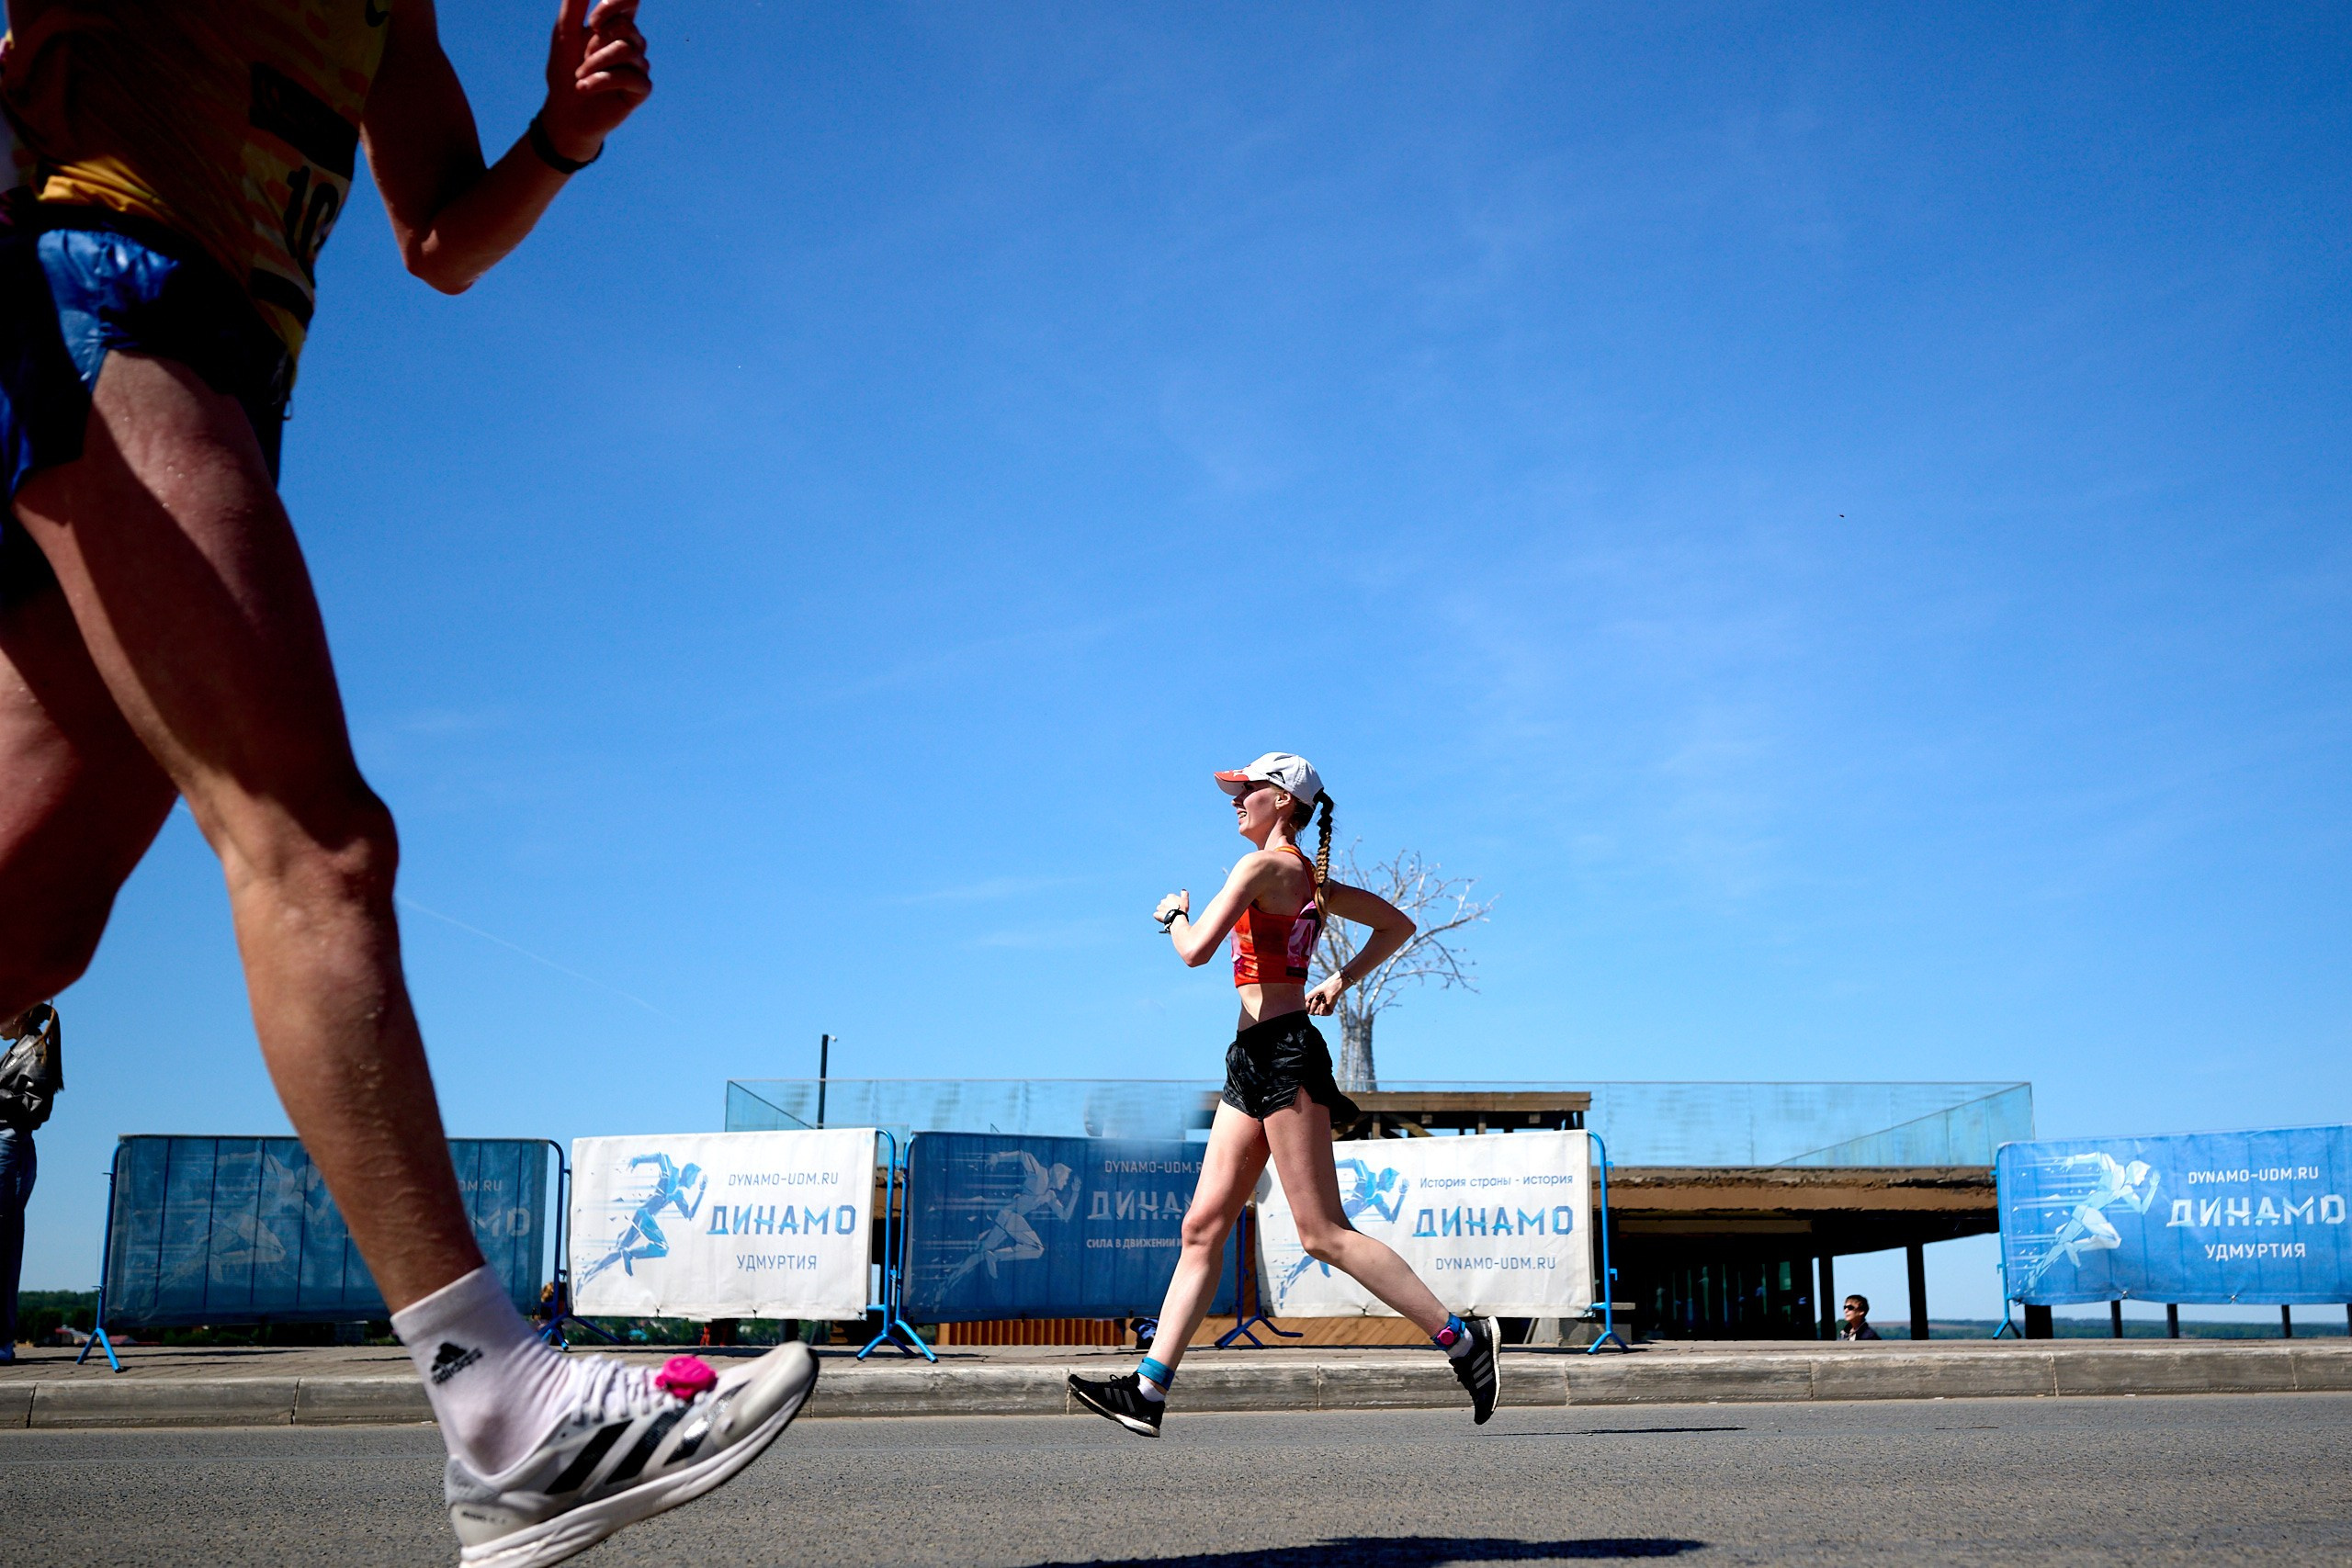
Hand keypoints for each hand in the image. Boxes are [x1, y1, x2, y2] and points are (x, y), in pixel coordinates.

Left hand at [541, 0, 651, 163]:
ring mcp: (639, 66)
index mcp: (616, 26)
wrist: (565, 112)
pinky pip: (629, 77)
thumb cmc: (565, 71)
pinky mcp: (641, 89)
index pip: (630, 1)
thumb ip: (574, 6)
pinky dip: (601, 82)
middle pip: (626, 27)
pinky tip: (584, 89)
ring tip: (579, 77)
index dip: (615, 4)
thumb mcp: (564, 33)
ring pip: (626, 51)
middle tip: (582, 58)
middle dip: (596, 42)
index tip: (593, 22)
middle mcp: (632, 43)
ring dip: (595, 64)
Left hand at [1154, 891, 1188, 927]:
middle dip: (1167, 906)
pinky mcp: (1157, 914)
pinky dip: (1159, 916)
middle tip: (1173, 911)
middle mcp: (1163, 900)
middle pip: (1165, 903)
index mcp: (1170, 896)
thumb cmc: (1181, 908)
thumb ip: (1184, 894)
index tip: (1177, 906)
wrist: (1176, 917)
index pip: (1171, 898)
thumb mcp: (1185, 899)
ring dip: (1163, 911)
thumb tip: (1183, 890)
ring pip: (1160, 908)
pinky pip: (1157, 915)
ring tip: (1168, 915)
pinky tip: (1163, 918)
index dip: (1174, 903)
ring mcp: (1159, 907)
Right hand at [1305, 975, 1343, 1014]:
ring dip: (1318, 1003)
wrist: (1330, 987)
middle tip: (1317, 996)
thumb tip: (1301, 1011)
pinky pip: (1321, 1013)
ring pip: (1315, 1013)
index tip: (1310, 998)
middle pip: (1310, 1012)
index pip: (1305, 1011)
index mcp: (1311, 1006)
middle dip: (1313, 1003)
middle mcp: (1316, 1010)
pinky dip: (1322, 1007)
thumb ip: (1303, 1003)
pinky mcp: (1328, 1012)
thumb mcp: (1308, 996)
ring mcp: (1322, 1011)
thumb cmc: (1320, 990)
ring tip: (1322, 997)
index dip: (1307, 1005)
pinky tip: (1324, 1001)